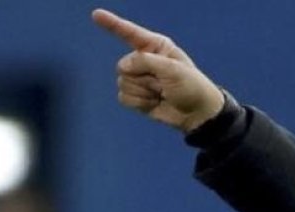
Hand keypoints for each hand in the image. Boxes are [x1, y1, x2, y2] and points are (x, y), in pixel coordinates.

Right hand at [92, 8, 224, 132]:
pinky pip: (124, 97)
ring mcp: (139, 78)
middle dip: (143, 78)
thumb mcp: (173, 69)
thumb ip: (146, 61)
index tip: (96, 14)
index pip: (129, 33)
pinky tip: (154, 102)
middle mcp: (144, 60)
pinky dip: (139, 102)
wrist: (198, 113)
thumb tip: (122, 68)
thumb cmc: (192, 87)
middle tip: (164, 84)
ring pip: (123, 82)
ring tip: (162, 93)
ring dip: (144, 92)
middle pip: (124, 65)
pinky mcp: (137, 95)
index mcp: (155, 47)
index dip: (112, 24)